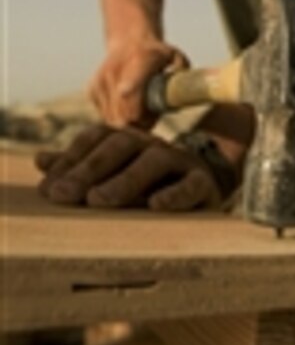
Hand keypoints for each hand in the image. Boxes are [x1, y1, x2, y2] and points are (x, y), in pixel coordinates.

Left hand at [35, 124, 222, 210]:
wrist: (204, 183)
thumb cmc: (149, 181)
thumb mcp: (115, 171)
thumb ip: (80, 166)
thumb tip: (40, 160)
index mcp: (128, 140)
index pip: (97, 139)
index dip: (71, 159)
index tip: (49, 187)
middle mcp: (151, 145)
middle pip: (121, 146)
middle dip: (90, 169)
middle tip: (65, 195)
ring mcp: (179, 161)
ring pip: (153, 162)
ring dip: (125, 180)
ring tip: (99, 200)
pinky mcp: (202, 183)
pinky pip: (190, 185)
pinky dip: (175, 195)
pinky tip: (156, 205)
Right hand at [88, 40, 189, 126]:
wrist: (129, 40)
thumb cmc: (158, 55)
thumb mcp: (176, 57)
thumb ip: (182, 72)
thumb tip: (185, 90)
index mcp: (140, 62)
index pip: (130, 88)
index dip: (134, 106)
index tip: (139, 116)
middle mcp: (115, 71)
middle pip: (124, 115)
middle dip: (140, 124)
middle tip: (152, 117)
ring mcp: (101, 81)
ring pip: (113, 120)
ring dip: (128, 122)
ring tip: (141, 109)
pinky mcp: (92, 90)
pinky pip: (105, 116)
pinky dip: (116, 116)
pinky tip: (127, 105)